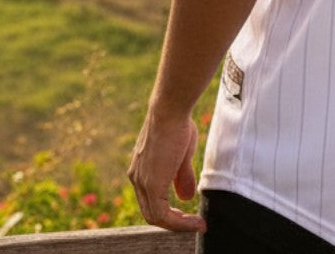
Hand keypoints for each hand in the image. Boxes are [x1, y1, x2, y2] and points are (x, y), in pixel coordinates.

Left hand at [127, 113, 205, 231]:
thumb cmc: (177, 124)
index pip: (151, 199)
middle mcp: (137, 177)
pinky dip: (179, 223)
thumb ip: (182, 177)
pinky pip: (163, 215)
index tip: (189, 213)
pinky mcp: (151, 185)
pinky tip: (196, 221)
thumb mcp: (181, 154)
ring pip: (155, 217)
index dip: (170, 210)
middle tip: (193, 223)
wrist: (170, 109)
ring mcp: (142, 182)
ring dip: (178, 225)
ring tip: (198, 224)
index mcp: (141, 169)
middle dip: (174, 221)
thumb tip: (186, 198)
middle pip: (151, 212)